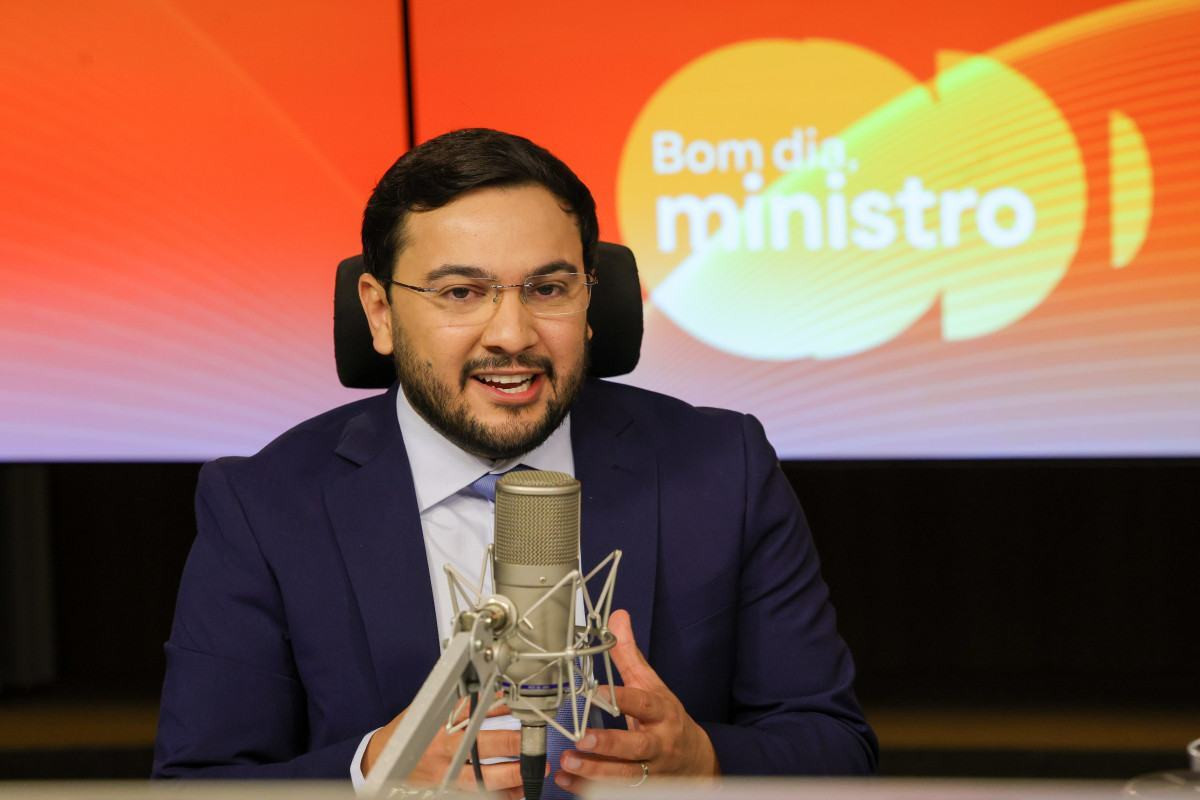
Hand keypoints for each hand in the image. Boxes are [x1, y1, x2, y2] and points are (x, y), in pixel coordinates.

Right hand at [364, 695, 538, 798]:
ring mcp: (444, 774)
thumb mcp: (431, 711)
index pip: (474, 712)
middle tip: (536, 747)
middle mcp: (442, 750)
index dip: (501, 710)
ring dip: (511, 778)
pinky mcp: (444, 791)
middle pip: (483, 747)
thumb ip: (465, 706)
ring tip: (532, 775)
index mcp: (439, 722)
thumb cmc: (407, 733)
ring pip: (483, 779)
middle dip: (514, 746)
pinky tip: (514, 793)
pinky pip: (475, 795)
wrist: (379, 761)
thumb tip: (500, 697)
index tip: (522, 710)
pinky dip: (498, 795)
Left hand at [555, 609, 718, 793]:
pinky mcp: (643, 789)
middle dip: (609, 745)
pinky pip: (615, 792)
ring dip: (594, 772)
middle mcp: (658, 743)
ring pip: (625, 775)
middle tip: (581, 739)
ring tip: (567, 762)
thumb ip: (630, 656)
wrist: (696, 760)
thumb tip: (617, 617)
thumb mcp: (652, 686)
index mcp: (661, 713)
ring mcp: (652, 770)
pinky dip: (587, 788)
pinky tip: (565, 780)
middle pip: (636, 747)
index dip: (621, 698)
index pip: (643, 704)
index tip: (594, 692)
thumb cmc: (667, 719)